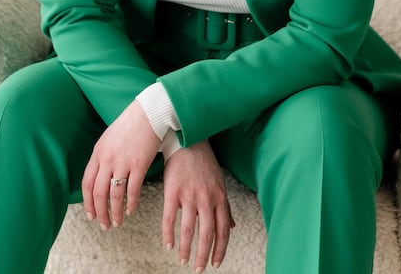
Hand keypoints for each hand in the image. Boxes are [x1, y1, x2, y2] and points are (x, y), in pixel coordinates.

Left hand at [82, 101, 160, 229]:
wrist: (148, 112)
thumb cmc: (130, 124)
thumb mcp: (109, 138)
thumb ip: (102, 156)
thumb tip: (99, 175)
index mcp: (98, 153)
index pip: (87, 183)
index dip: (87, 202)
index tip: (91, 214)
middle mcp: (107, 159)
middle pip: (98, 193)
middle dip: (99, 212)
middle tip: (103, 224)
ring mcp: (123, 162)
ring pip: (114, 195)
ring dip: (114, 212)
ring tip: (117, 222)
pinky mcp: (139, 164)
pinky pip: (132, 189)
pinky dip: (131, 203)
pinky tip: (131, 210)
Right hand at [161, 141, 233, 271]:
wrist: (187, 141)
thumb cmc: (204, 163)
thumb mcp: (220, 183)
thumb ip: (225, 207)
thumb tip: (232, 227)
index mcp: (220, 198)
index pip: (223, 231)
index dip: (220, 249)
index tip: (215, 263)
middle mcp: (207, 199)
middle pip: (207, 234)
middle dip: (204, 255)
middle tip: (199, 268)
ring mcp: (189, 196)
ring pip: (188, 230)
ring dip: (186, 249)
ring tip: (183, 260)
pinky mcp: (172, 192)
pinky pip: (170, 218)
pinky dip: (168, 234)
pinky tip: (168, 244)